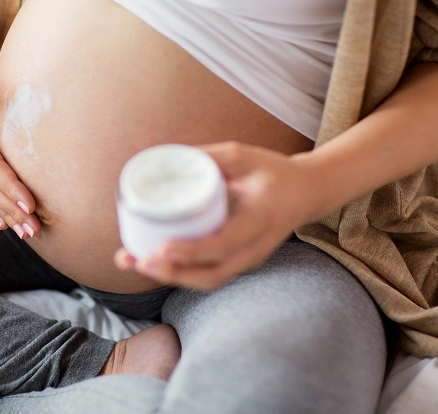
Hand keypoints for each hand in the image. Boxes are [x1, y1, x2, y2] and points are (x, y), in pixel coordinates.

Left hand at [115, 142, 318, 289]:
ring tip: (131, 261)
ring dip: (168, 276)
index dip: (192, 250)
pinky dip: (178, 272)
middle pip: (212, 275)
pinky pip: (208, 275)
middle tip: (136, 259)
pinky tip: (149, 261)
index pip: (225, 243)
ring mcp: (249, 260)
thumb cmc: (273, 171)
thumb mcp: (244, 156)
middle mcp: (256, 247)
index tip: (162, 247)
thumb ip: (208, 157)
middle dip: (171, 273)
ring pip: (207, 281)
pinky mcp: (239, 262)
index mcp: (261, 218)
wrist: (307, 193)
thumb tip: (165, 157)